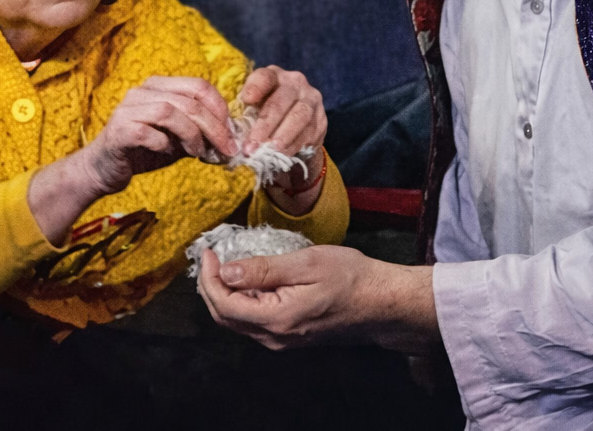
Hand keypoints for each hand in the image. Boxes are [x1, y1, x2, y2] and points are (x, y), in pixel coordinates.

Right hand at [80, 77, 236, 196]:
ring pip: (170, 112)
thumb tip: (230, 139)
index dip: (220, 108)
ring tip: (200, 153)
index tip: (232, 132)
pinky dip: (165, 144)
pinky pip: (149, 133)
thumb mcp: (178, 140)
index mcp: (159, 86)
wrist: (103, 169)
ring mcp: (128, 109)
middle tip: (227, 149)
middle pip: (189, 100)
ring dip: (192, 134)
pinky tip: (169, 154)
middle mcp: (142, 91)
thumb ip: (200, 133)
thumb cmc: (143, 151)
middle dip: (214, 126)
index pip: (198, 85)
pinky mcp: (118, 131)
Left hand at [196, 245, 438, 353]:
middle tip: (211, 257)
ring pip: (238, 321)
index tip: (209, 251)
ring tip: (225, 264)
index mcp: (277, 319)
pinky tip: (248, 280)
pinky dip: (242, 301)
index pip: (224, 304)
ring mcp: (283, 340)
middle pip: (225, 317)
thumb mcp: (307, 263)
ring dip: (225, 294)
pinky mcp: (291, 336)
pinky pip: (254, 322)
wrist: (382, 303)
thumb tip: (226, 272)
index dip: (209, 278)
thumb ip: (264, 269)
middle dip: (211, 287)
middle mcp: (275, 337)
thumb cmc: (352, 278)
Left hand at [238, 66, 327, 199]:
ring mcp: (311, 100)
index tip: (245, 100)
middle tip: (250, 147)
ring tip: (267, 152)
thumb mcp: (252, 109)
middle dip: (264, 126)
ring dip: (281, 138)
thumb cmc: (264, 116)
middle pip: (280, 102)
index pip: (264, 77)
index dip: (255, 87)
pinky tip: (281, 156)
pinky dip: (294, 146)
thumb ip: (243, 113)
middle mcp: (295, 83)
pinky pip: (309, 133)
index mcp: (273, 76)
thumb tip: (227, 131)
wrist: (292, 130)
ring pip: (299, 117)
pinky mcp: (321, 119)